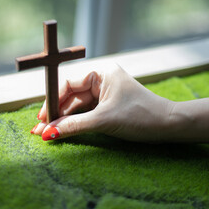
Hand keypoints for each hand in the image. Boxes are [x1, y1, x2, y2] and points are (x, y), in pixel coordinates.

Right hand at [31, 65, 174, 141]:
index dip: (53, 101)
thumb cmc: (141, 116)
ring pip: (78, 106)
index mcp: (102, 73)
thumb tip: (49, 133)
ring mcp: (105, 94)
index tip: (41, 118)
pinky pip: (87, 113)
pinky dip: (76, 123)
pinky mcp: (108, 107)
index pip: (69, 84)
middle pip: (71, 96)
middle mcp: (102, 80)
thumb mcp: (104, 121)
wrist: (168, 125)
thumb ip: (74, 126)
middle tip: (40, 131)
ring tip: (46, 134)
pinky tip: (62, 131)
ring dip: (64, 120)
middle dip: (56, 114)